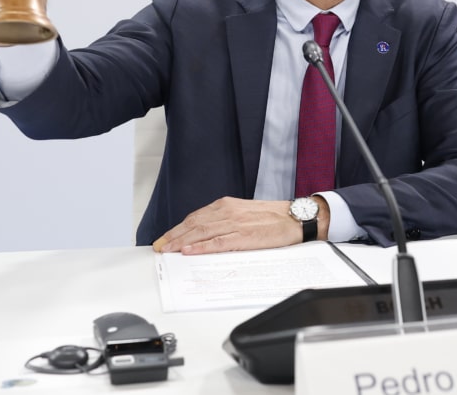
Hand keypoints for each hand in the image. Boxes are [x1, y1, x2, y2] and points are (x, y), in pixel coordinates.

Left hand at [152, 196, 330, 254]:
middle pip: (194, 224)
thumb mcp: (245, 213)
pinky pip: (218, 242)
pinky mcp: (244, 236)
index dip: (177, 229)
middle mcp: (228, 211)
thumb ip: (226, 220)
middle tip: (159, 247)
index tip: (164, 239)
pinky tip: (189, 252)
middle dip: (173, 237)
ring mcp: (236, 223)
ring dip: (181, 242)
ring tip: (168, 251)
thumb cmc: (274, 218)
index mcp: (227, 205)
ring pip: (202, 233)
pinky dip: (201, 247)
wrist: (297, 218)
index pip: (195, 217)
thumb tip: (205, 235)